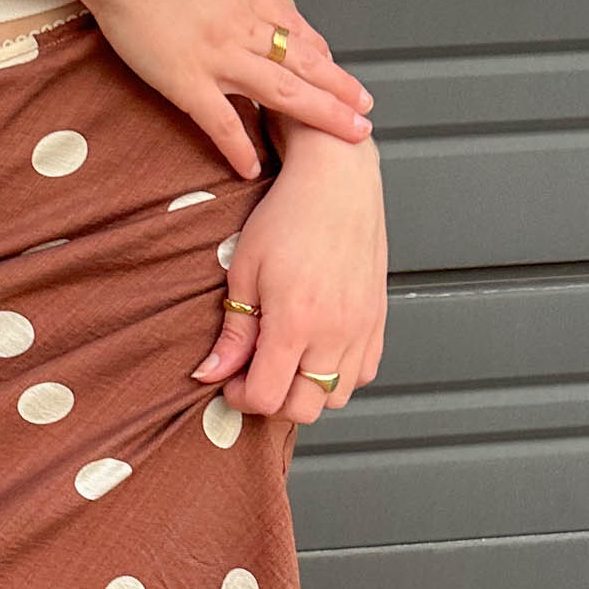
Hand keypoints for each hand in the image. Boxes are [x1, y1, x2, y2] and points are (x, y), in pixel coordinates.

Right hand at [77, 0, 373, 177]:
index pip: (290, 27)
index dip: (316, 50)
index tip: (334, 65)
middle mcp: (241, 27)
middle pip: (302, 62)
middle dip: (338, 88)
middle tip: (365, 109)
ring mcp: (218, 56)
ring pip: (282, 91)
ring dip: (319, 114)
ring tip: (349, 136)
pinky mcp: (185, 80)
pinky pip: (219, 123)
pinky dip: (238, 147)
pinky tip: (252, 169)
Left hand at [191, 131, 387, 421]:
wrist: (338, 180)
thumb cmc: (287, 216)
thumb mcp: (244, 271)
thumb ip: (233, 331)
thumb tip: (210, 374)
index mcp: (296, 321)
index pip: (267, 397)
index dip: (241, 397)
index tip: (231, 378)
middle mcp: (335, 332)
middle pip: (304, 408)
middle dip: (273, 401)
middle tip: (255, 373)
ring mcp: (362, 328)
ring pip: (337, 398)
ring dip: (308, 391)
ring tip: (288, 361)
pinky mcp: (378, 319)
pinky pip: (363, 373)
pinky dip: (339, 375)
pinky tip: (317, 349)